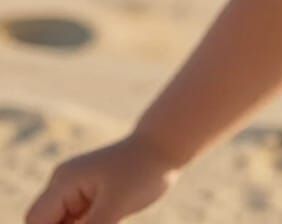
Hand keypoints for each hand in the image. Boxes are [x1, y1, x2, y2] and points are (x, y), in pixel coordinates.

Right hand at [24, 132, 181, 223]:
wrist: (165, 146)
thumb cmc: (142, 172)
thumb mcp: (114, 208)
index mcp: (63, 181)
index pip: (35, 221)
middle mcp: (63, 183)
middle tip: (105, 218)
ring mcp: (75, 189)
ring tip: (112, 213)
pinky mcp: (88, 196)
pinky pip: (78, 221)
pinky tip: (114, 215)